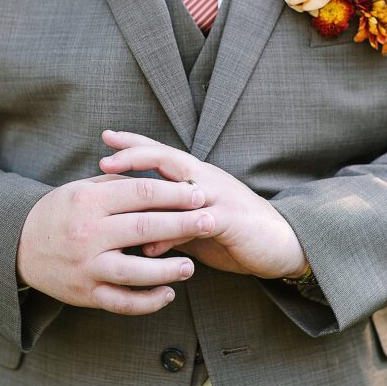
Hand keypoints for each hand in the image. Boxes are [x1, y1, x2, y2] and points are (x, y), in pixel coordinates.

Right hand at [15, 172, 215, 315]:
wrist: (18, 245)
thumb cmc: (61, 211)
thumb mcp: (82, 188)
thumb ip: (119, 183)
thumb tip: (162, 178)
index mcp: (89, 201)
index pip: (140, 193)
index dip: (173, 192)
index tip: (198, 192)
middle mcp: (87, 234)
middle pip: (144, 228)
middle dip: (182, 224)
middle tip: (210, 222)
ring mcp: (86, 266)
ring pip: (135, 270)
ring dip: (168, 269)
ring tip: (190, 266)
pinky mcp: (85, 294)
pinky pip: (122, 302)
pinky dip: (148, 301)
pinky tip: (168, 294)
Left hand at [99, 130, 308, 279]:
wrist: (282, 244)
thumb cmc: (236, 233)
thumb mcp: (197, 226)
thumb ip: (169, 224)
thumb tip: (136, 234)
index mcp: (198, 176)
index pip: (162, 153)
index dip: (135, 143)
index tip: (106, 137)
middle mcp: (207, 179)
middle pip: (167, 159)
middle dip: (135, 156)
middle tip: (104, 160)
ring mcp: (219, 197)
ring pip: (178, 187)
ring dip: (147, 192)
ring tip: (119, 199)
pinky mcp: (230, 220)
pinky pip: (195, 223)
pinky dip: (170, 235)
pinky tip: (149, 248)